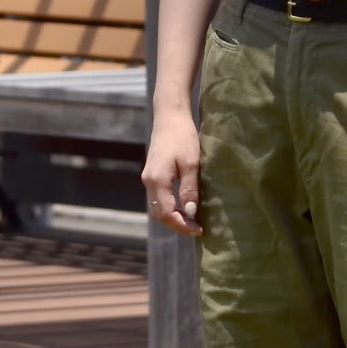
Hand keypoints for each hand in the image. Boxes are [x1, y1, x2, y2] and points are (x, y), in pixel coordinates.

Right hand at [141, 108, 203, 236]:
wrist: (170, 117)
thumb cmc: (183, 137)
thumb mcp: (191, 163)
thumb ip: (189, 188)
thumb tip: (190, 212)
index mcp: (157, 180)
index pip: (167, 213)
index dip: (182, 225)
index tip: (198, 230)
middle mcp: (149, 181)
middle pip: (159, 214)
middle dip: (176, 224)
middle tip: (196, 229)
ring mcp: (148, 178)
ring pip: (157, 207)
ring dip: (172, 217)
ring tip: (191, 221)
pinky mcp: (152, 174)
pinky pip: (158, 198)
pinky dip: (169, 207)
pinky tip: (183, 207)